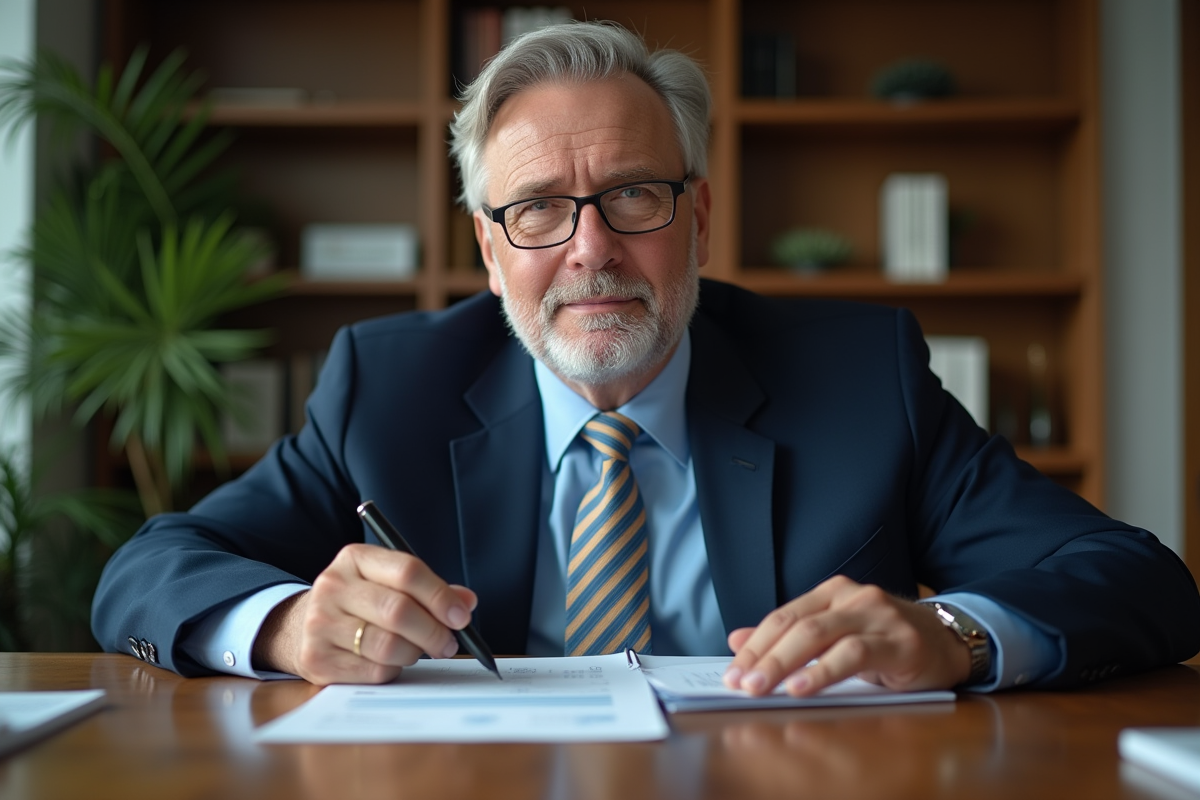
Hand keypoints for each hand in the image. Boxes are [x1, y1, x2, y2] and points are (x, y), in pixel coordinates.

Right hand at [252, 544, 476, 684]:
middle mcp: (333, 586)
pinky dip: (393, 669)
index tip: (462, 616)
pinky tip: (392, 661)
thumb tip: (466, 602)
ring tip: (418, 651)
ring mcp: (320, 623)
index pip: (407, 571)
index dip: (441, 596)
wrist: (300, 626)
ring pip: (387, 645)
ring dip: (414, 653)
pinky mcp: (317, 659)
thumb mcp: (388, 582)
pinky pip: (373, 670)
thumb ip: (429, 589)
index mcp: (355, 558)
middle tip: (450, 643)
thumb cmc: (360, 602)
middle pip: (398, 610)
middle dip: (434, 631)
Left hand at [722, 575, 970, 696]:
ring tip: (761, 687)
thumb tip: (737, 640)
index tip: (732, 671)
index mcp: (832, 592)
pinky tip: (802, 688)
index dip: (754, 643)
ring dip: (784, 664)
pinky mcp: (899, 642)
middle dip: (762, 655)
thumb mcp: (835, 636)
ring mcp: (876, 616)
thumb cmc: (885, 641)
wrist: (947, 641)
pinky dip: (823, 671)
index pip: (783, 616)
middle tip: (740, 683)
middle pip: (796, 624)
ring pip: (819, 635)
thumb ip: (790, 638)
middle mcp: (852, 596)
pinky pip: (853, 654)